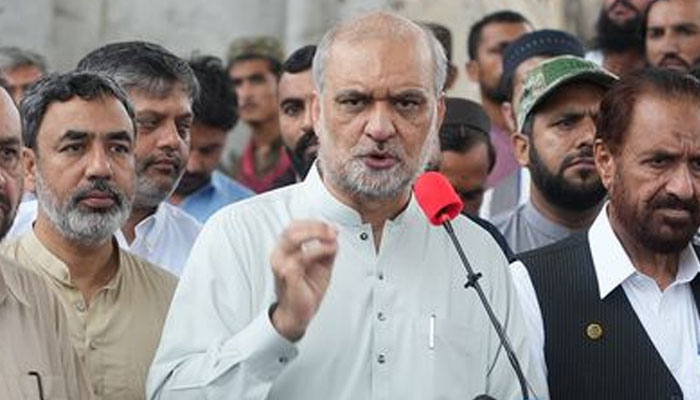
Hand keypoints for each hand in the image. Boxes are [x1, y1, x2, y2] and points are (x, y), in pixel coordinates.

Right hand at [270, 220, 337, 341]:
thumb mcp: (321, 264)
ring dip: (316, 234)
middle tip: (332, 231)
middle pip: (292, 229)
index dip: (314, 223)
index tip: (331, 227)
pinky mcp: (287, 275)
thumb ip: (326, 249)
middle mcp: (279, 255)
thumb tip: (334, 236)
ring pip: (294, 239)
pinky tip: (329, 250)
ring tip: (331, 238)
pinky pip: (301, 257)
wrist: (297, 313)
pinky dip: (318, 250)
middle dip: (315, 226)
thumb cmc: (305, 289)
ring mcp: (281, 264)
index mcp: (284, 250)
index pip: (295, 227)